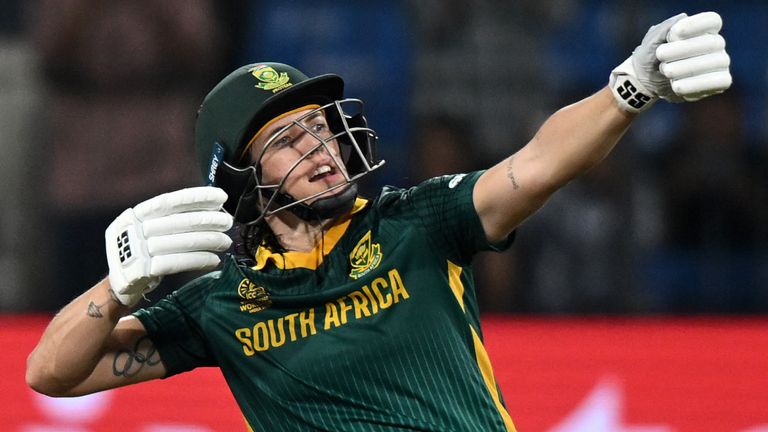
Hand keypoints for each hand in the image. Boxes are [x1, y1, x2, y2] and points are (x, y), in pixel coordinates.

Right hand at [105, 187, 232, 305]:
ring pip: (181, 242)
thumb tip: (208, 209)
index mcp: (136, 214)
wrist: (118, 285)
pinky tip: (214, 260)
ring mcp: (136, 250)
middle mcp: (134, 229)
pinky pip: (177, 262)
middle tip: (228, 221)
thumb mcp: (146, 230)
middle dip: (209, 220)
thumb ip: (169, 220)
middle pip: (179, 222)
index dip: (197, 197)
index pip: (170, 201)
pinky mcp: (142, 271)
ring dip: (209, 241)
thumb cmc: (140, 253)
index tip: (220, 197)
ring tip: (226, 242)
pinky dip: (199, 260)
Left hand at [610, 12, 731, 112]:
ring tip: (667, 72)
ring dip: (687, 67)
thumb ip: (664, 28)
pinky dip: (696, 84)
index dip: (696, 25)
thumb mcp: (651, 41)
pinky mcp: (718, 82)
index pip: (712, 21)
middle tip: (661, 55)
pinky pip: (720, 82)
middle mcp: (715, 45)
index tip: (676, 33)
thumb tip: (682, 18)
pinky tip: (677, 86)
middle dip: (685, 49)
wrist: (645, 82)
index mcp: (702, 30)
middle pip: (713, 42)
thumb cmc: (650, 56)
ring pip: (717, 62)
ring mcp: (719, 64)